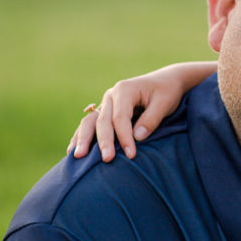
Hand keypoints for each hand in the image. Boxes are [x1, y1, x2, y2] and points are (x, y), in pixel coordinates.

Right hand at [67, 62, 213, 161]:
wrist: (167, 81)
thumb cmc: (167, 91)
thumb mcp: (165, 102)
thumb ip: (151, 119)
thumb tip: (137, 137)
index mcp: (124, 90)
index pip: (120, 117)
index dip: (124, 137)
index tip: (131, 155)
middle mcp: (111, 95)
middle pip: (102, 121)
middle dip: (104, 141)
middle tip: (107, 159)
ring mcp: (106, 103)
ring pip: (90, 122)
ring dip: (83, 139)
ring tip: (77, 156)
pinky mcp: (106, 111)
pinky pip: (90, 124)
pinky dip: (81, 137)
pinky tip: (73, 151)